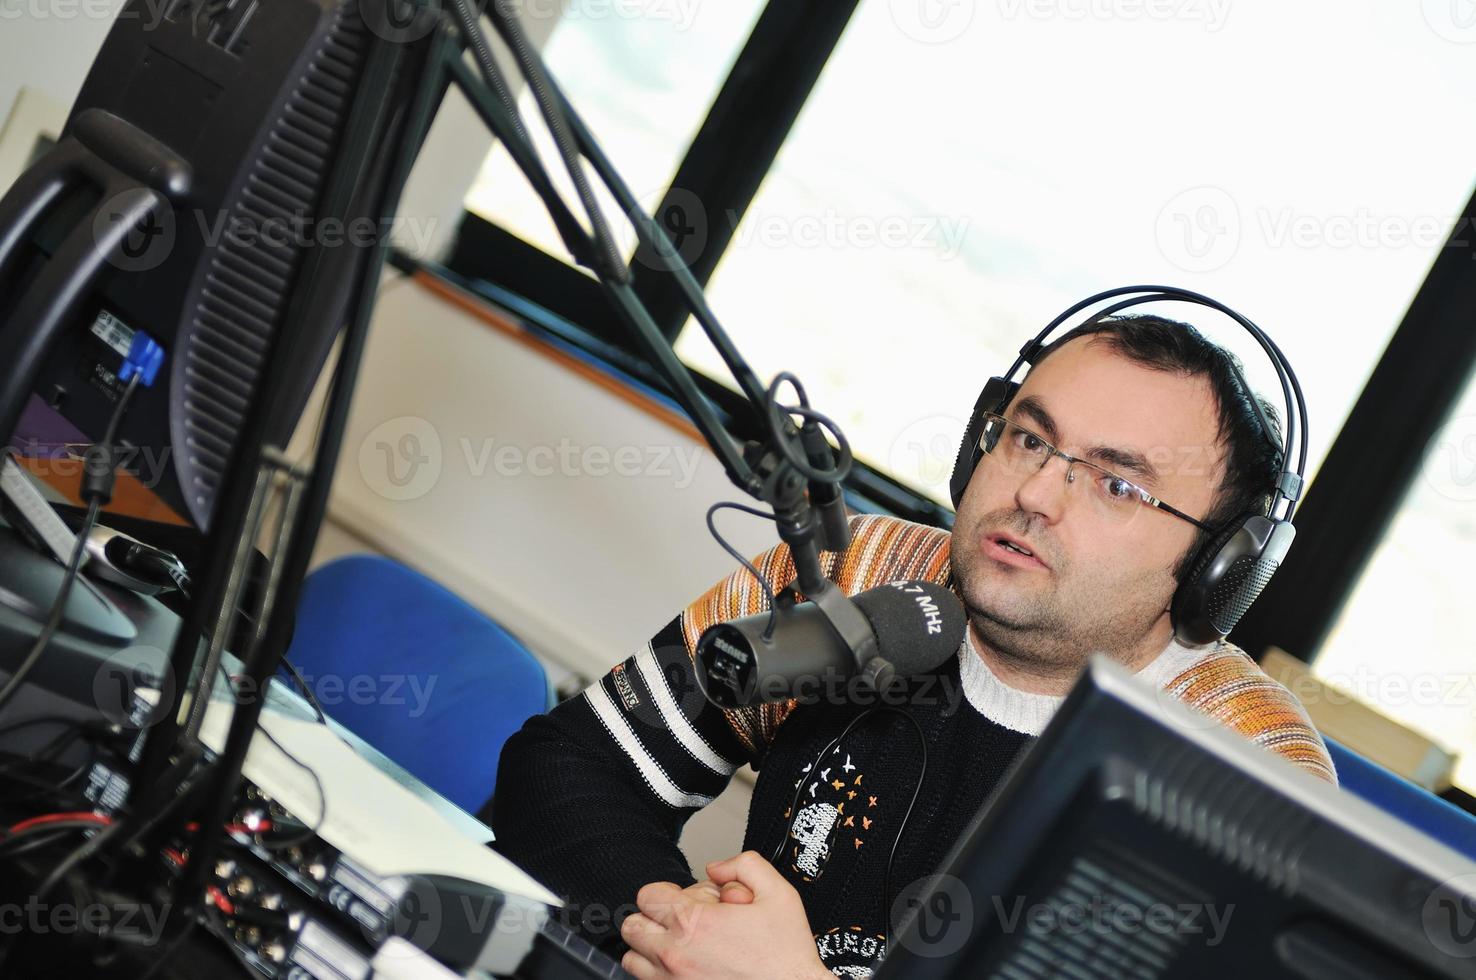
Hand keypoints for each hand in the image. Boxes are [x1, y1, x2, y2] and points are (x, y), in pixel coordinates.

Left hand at [620, 851, 830, 978]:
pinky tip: (688, 967)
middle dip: (653, 918)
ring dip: (650, 949)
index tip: (685, 900)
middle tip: (680, 922)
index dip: (668, 892)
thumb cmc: (786, 956)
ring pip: (632, 960)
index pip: (647, 896)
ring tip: (681, 946)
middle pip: (632, 927)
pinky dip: (659, 973)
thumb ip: (744, 865)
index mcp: (695, 924)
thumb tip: (716, 868)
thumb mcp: (778, 893)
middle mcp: (676, 956)